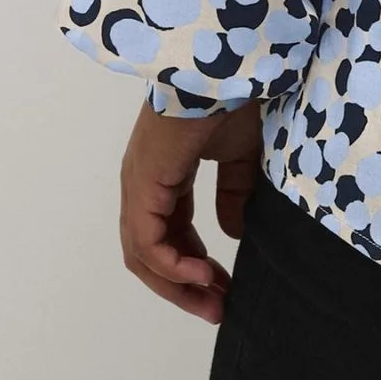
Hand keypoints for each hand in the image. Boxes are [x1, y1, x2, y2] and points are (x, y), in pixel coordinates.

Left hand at [119, 97, 262, 322]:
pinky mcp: (143, 185)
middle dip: (185, 287)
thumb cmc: (234, 100)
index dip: (195, 266)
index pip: (169, 234)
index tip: (226, 287)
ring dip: (179, 285)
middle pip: (151, 254)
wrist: (226, 69)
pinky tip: (205, 276)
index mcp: (163, 175)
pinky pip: (149, 242)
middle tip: (217, 310)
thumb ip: (235, 194)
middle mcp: (143, 184)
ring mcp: (138, 185)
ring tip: (214, 302)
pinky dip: (174, 267)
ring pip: (144, 256)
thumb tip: (231, 235)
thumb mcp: (242, 156)